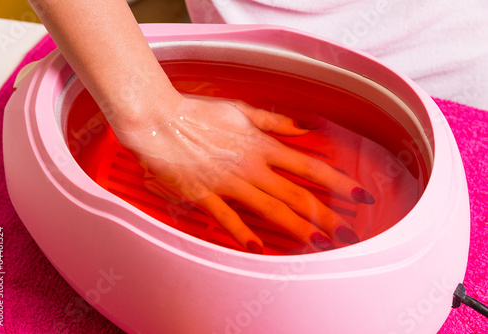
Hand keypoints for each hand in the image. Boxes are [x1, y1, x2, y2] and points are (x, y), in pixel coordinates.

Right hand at [111, 94, 373, 253]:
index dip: (338, 182)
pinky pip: (227, 217)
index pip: (309, 166)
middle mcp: (251, 166)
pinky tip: (258, 248)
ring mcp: (228, 182)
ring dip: (297, 228)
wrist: (159, 120)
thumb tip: (308, 127)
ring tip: (319, 244)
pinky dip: (243, 232)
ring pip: (270, 208)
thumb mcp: (242, 109)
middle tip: (347, 234)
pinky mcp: (203, 195)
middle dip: (326, 215)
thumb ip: (277, 121)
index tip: (358, 195)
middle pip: (297, 194)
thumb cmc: (198, 113)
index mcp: (261, 145)